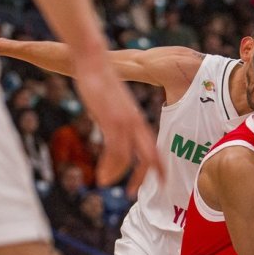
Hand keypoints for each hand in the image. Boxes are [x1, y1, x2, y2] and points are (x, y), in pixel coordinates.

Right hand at [71, 53, 162, 186]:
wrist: (93, 60)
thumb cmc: (100, 80)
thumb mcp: (111, 105)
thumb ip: (114, 120)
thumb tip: (110, 130)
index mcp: (136, 120)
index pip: (153, 148)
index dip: (158, 166)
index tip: (159, 181)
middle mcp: (135, 123)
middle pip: (149, 157)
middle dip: (145, 178)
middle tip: (134, 193)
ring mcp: (124, 123)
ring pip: (128, 159)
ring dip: (117, 176)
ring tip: (105, 184)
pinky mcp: (111, 121)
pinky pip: (115, 153)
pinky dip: (108, 168)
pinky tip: (101, 176)